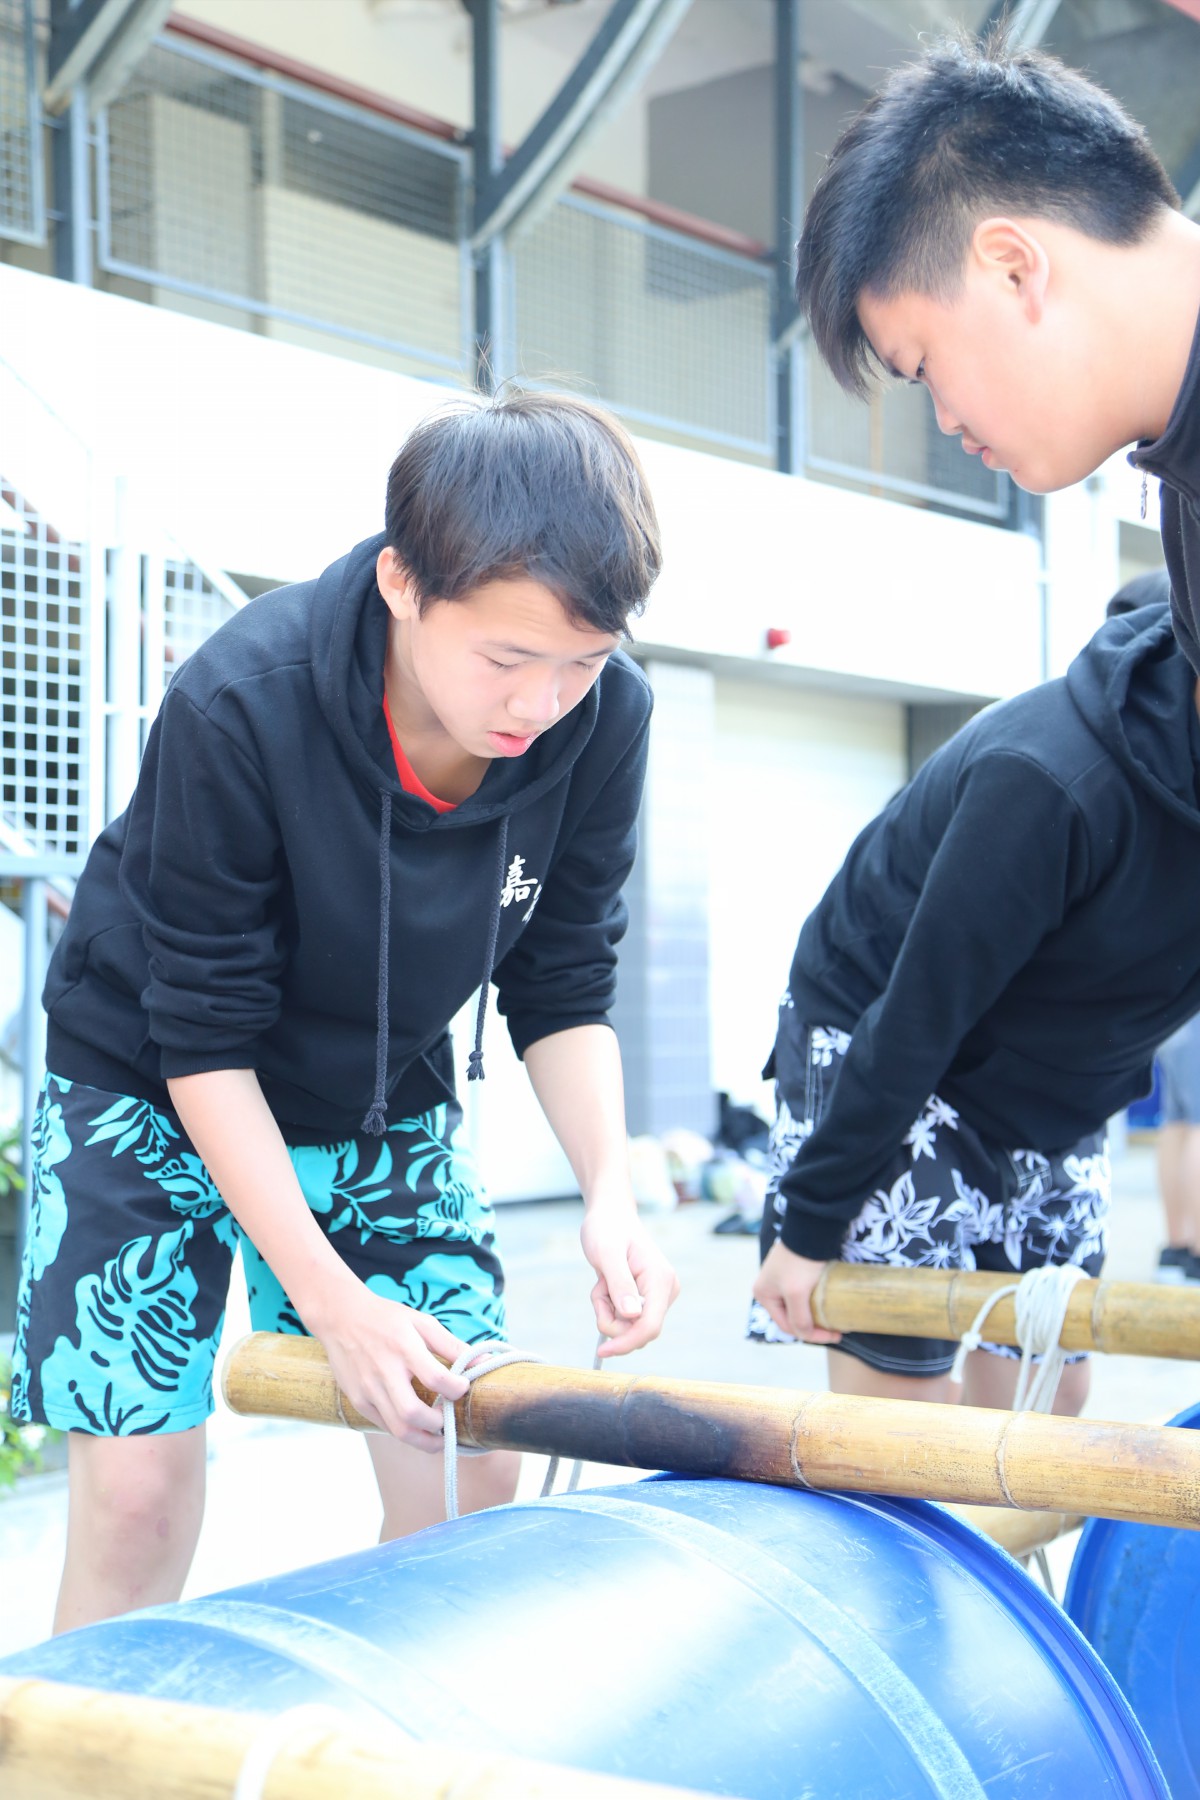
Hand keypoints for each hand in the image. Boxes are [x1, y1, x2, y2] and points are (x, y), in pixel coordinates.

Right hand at [306, 1277, 472, 1449]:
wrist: (340, 1316)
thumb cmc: (387, 1318)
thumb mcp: (422, 1323)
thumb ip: (453, 1345)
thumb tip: (485, 1363)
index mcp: (404, 1348)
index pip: (436, 1379)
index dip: (456, 1389)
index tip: (464, 1388)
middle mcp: (384, 1371)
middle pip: (413, 1414)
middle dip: (438, 1426)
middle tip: (450, 1421)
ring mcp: (367, 1389)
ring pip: (398, 1429)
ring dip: (423, 1440)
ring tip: (439, 1437)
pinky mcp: (357, 1400)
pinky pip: (384, 1426)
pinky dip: (404, 1431)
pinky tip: (416, 1426)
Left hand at [580, 1204, 679, 1357]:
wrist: (610, 1215)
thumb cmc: (607, 1229)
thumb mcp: (606, 1253)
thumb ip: (620, 1284)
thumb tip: (632, 1316)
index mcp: (660, 1280)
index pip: (649, 1326)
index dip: (626, 1343)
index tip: (602, 1350)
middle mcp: (665, 1290)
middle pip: (638, 1331)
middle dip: (611, 1319)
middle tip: (598, 1292)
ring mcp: (657, 1295)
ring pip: (628, 1326)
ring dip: (607, 1311)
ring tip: (602, 1283)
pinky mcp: (647, 1298)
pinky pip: (625, 1318)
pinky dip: (609, 1306)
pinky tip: (606, 1284)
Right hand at [752, 1240, 841, 1344]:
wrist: (809, 1229)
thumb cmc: (799, 1262)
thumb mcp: (796, 1294)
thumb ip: (799, 1319)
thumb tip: (805, 1335)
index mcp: (763, 1295)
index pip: (787, 1326)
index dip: (811, 1335)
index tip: (835, 1335)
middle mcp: (769, 1288)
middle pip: (794, 1317)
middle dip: (814, 1325)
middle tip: (836, 1328)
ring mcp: (782, 1279)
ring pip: (801, 1305)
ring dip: (817, 1314)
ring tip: (834, 1317)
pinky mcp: (795, 1271)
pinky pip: (805, 1294)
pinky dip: (817, 1301)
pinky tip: (829, 1303)